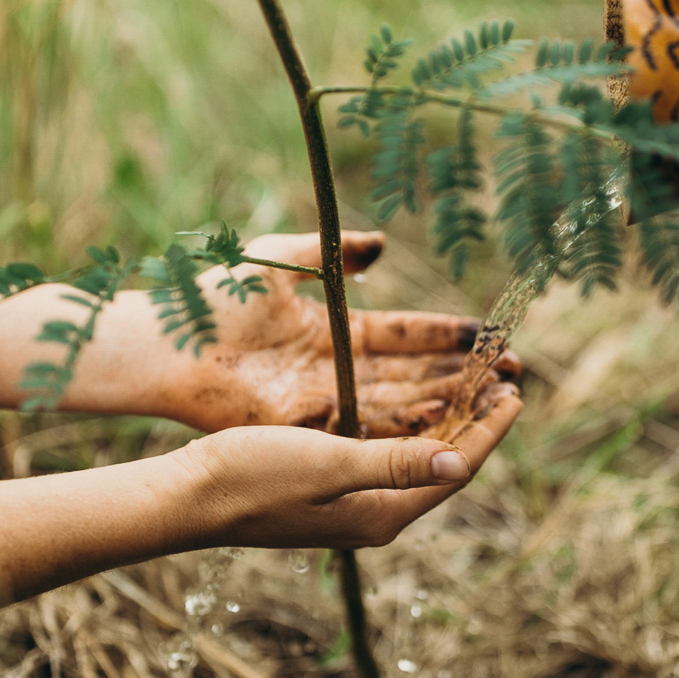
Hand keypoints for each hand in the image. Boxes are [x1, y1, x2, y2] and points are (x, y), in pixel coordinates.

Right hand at [168, 384, 521, 549]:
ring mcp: (353, 506)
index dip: (490, 429)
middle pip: (443, 465)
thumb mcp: (328, 462)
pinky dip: (410, 429)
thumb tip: (459, 464)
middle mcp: (375, 515)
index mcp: (382, 513)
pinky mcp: (331, 492)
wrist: (188, 498)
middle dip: (477, 423)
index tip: (517, 391)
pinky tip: (414, 404)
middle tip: (507, 380)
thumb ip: (393, 462)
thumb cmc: (251, 477)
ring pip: (417, 460)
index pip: (456, 469)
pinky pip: (388, 458)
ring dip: (447, 423)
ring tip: (474, 386)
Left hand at [180, 230, 520, 435]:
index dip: (450, 336)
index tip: (492, 333)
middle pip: (415, 375)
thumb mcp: (280, 262)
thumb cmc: (213, 300)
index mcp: (335, 332)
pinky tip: (445, 424)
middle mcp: (337, 372)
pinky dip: (407, 430)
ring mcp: (325, 404)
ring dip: (448, 404)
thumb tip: (381, 245)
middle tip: (516, 373)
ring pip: (401, 406)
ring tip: (495, 400)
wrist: (162, 342)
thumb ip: (333, 253)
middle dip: (467, 375)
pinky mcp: (306, 430)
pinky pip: (368, 432)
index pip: (407, 335)